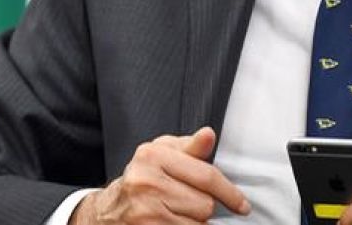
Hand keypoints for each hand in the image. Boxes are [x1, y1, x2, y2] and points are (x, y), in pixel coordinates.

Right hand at [69, 127, 249, 224]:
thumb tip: (209, 135)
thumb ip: (191, 148)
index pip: (206, 176)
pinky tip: (175, 221)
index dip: (229, 193)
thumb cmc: (145, 177)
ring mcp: (144, 210)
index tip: (242, 205)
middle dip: (205, 207)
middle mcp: (146, 181)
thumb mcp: (165, 154)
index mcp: (154, 155)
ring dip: (195, 223)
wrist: (109, 209)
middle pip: (204, 205)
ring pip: (197, 224)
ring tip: (180, 213)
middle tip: (191, 203)